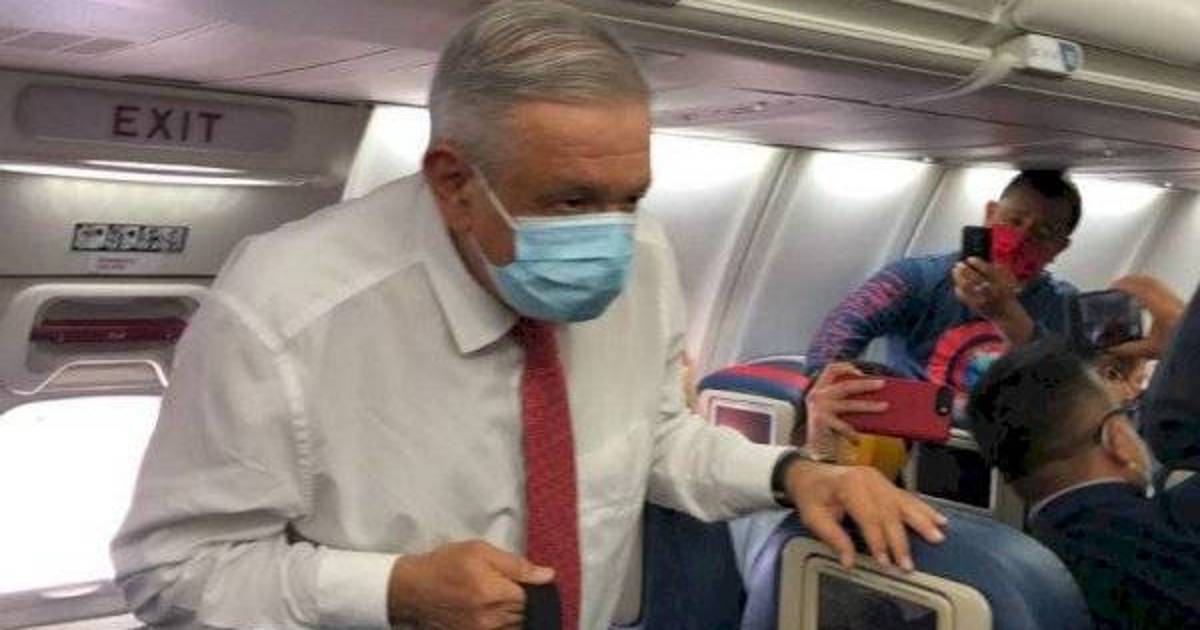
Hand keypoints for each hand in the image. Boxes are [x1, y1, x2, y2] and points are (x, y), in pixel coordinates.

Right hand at [388, 540, 553, 629]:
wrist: (412, 588)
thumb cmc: (445, 565)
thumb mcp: (480, 552)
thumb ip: (517, 565)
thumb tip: (547, 575)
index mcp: (496, 594)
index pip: (534, 598)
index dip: (531, 588)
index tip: (523, 581)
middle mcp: (491, 619)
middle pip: (526, 615)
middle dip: (522, 602)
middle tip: (505, 588)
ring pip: (514, 627)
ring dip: (512, 615)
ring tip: (495, 599)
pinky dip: (500, 624)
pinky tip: (489, 611)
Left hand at [785, 461, 946, 570]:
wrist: (808, 474)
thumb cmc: (811, 494)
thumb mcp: (813, 517)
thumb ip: (833, 538)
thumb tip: (848, 561)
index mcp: (849, 485)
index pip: (869, 517)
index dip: (878, 541)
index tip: (885, 562)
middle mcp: (868, 480)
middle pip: (890, 513)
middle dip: (900, 541)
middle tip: (907, 563)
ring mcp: (879, 480)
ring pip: (904, 503)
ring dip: (922, 522)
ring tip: (936, 537)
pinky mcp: (885, 483)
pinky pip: (907, 497)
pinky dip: (924, 509)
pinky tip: (938, 519)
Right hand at [802, 363, 886, 454]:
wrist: (814, 450)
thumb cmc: (829, 429)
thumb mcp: (834, 410)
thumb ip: (845, 400)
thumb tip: (875, 394)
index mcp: (818, 389)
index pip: (831, 369)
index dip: (846, 367)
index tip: (862, 373)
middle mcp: (816, 396)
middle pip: (845, 385)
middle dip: (865, 384)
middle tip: (882, 384)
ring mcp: (818, 409)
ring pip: (849, 404)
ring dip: (869, 405)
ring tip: (884, 406)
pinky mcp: (821, 422)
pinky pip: (844, 427)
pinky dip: (853, 435)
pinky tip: (858, 441)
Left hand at [953, 258, 1032, 342]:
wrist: (1006, 315)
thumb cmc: (1005, 294)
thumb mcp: (1007, 281)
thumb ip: (997, 270)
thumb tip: (981, 260)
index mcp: (1001, 283)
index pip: (988, 270)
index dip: (977, 263)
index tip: (969, 258)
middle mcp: (992, 291)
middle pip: (975, 278)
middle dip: (965, 269)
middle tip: (959, 264)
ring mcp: (983, 300)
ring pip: (967, 286)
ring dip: (959, 277)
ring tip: (955, 270)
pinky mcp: (976, 307)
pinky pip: (964, 297)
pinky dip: (958, 289)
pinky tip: (957, 284)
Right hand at [1107, 275, 1184, 358]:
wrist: (1196, 346)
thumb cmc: (1181, 346)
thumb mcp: (1151, 350)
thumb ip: (1129, 349)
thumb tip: (1114, 348)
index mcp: (1161, 310)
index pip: (1139, 289)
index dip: (1124, 285)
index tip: (1113, 287)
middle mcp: (1170, 302)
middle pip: (1148, 281)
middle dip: (1130, 280)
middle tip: (1118, 284)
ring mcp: (1176, 300)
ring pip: (1156, 282)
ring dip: (1140, 281)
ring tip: (1129, 286)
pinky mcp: (1180, 303)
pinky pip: (1163, 287)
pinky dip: (1150, 286)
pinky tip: (1146, 295)